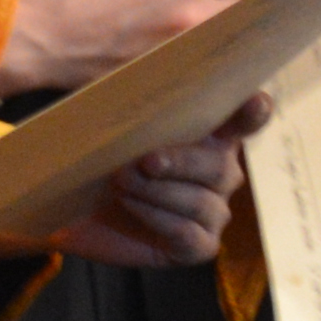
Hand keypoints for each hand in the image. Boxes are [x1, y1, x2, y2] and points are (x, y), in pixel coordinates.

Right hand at [0, 0, 284, 97]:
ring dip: (242, 35)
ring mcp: (186, 52)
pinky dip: (215, 60)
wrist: (46, 39)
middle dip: (266, 4)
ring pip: (234, 42)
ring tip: (250, 30)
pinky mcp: (173, 78)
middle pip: (253, 9)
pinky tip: (215, 57)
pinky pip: (208, 67)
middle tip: (280, 2)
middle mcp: (194, 15)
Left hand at [54, 104, 263, 269]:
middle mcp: (219, 174)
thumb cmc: (96, 160)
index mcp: (208, 137)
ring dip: (157, 192)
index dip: (252, 112)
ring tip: (120, 183)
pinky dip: (157, 219)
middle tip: (144, 161)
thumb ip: (135, 104)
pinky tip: (130, 206)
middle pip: (220, 167)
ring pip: (202, 203)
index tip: (254, 101)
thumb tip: (145, 74)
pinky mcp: (198, 246)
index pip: (242, 122)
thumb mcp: (110, 127)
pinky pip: (189, 234)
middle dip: (180, 163)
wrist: (66, 209)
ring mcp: (213, 212)